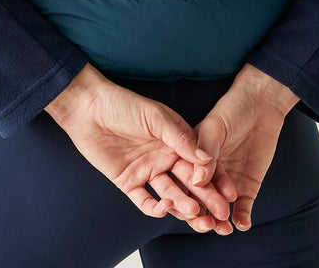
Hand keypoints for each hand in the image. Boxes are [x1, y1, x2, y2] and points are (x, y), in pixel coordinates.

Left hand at [45, 64, 237, 222]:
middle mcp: (165, 157)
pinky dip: (156, 208)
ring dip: (183, 205)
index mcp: (176, 140)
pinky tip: (165, 208)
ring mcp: (147, 171)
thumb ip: (179, 138)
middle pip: (189, 183)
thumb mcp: (155, 117)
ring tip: (194, 213)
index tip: (229, 193)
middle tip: (219, 214)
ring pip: (171, 194)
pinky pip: (145, 201)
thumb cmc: (124, 105)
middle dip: (205, 198)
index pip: (200, 163)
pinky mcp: (129, 182)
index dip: (215, 179)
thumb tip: (207, 158)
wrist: (89, 109)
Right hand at [163, 64, 297, 234]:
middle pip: (201, 200)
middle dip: (202, 215)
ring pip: (219, 209)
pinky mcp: (246, 187)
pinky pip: (242, 208)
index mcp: (192, 159)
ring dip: (220, 221)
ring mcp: (226, 182)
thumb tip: (196, 181)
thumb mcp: (215, 126)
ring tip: (225, 229)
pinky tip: (242, 224)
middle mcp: (207, 174)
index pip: (185, 183)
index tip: (189, 210)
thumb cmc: (233, 109)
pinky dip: (242, 218)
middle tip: (208, 225)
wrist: (262, 105)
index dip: (184, 198)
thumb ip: (206, 152)